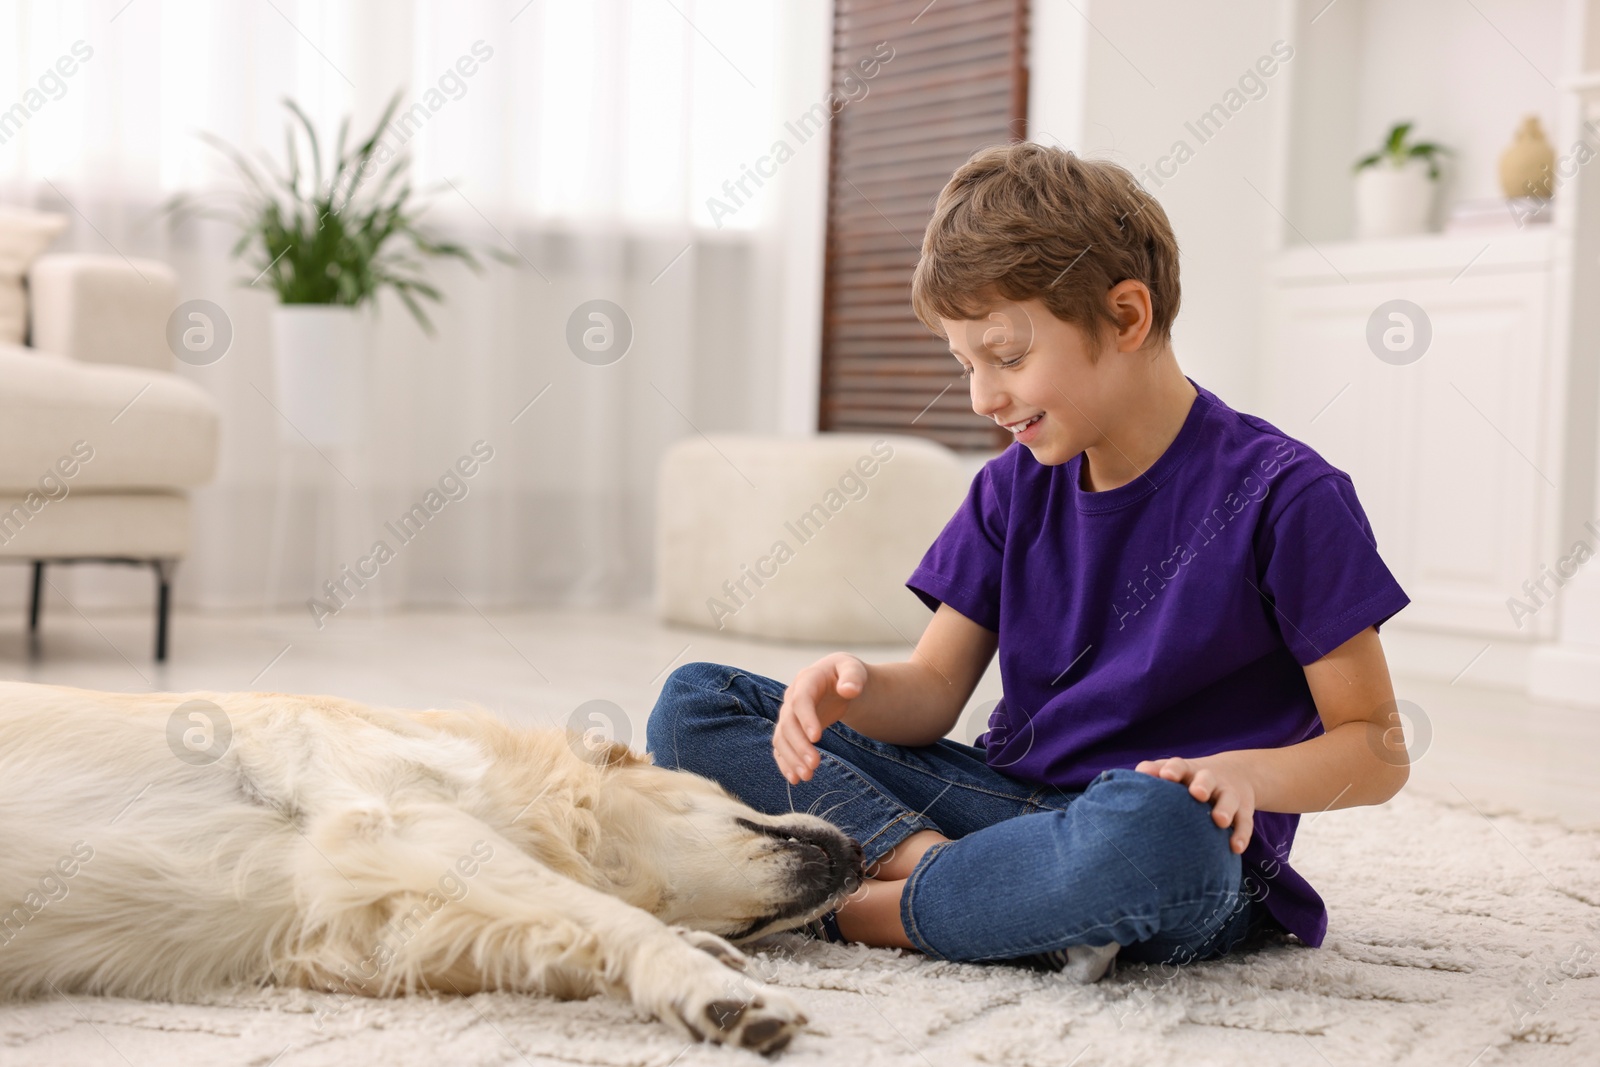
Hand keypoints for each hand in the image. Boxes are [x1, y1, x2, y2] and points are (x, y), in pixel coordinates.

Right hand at [773, 653, 866, 784]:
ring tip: (806, 777)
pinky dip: (785, 763)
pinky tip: (794, 778)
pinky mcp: (790, 729)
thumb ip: (852, 677)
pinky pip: (781, 747)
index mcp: (806, 680)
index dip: (806, 719)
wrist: (836, 679)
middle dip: (799, 746)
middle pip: (788, 723)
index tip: (817, 738)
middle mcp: (791, 698)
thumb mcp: (852, 668)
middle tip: (814, 765)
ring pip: (781, 738)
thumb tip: (849, 690)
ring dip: (791, 758)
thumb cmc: (845, 673)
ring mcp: (788, 714)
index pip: (801, 700)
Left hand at [1134, 755, 1255, 854]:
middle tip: (1197, 794)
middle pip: (1207, 778)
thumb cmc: (1190, 779)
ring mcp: (1229, 793)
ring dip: (1225, 809)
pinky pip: (1245, 822)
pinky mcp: (1243, 810)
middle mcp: (1210, 779)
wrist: (1236, 773)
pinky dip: (1241, 834)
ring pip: (1229, 799)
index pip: (1179, 766)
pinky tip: (1235, 847)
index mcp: (1188, 771)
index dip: (1172, 770)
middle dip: (1202, 785)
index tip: (1165, 776)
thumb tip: (1126, 781)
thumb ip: (1152, 774)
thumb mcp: (1173, 772)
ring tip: (1219, 821)